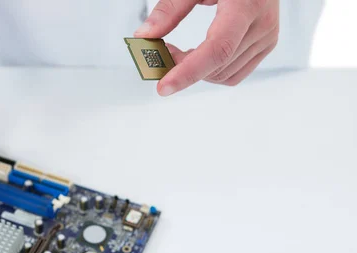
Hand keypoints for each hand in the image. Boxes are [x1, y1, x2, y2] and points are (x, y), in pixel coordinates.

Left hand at [135, 0, 279, 94]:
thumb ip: (169, 9)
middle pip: (216, 65)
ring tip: (179, 51)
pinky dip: (210, 72)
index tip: (164, 86)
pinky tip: (196, 56)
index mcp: (247, 5)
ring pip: (223, 75)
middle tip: (161, 54)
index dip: (188, 72)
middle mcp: (262, 24)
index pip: (217, 49)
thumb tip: (146, 35)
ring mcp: (266, 37)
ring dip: (195, 71)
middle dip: (182, 67)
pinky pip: (234, 74)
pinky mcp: (265, 45)